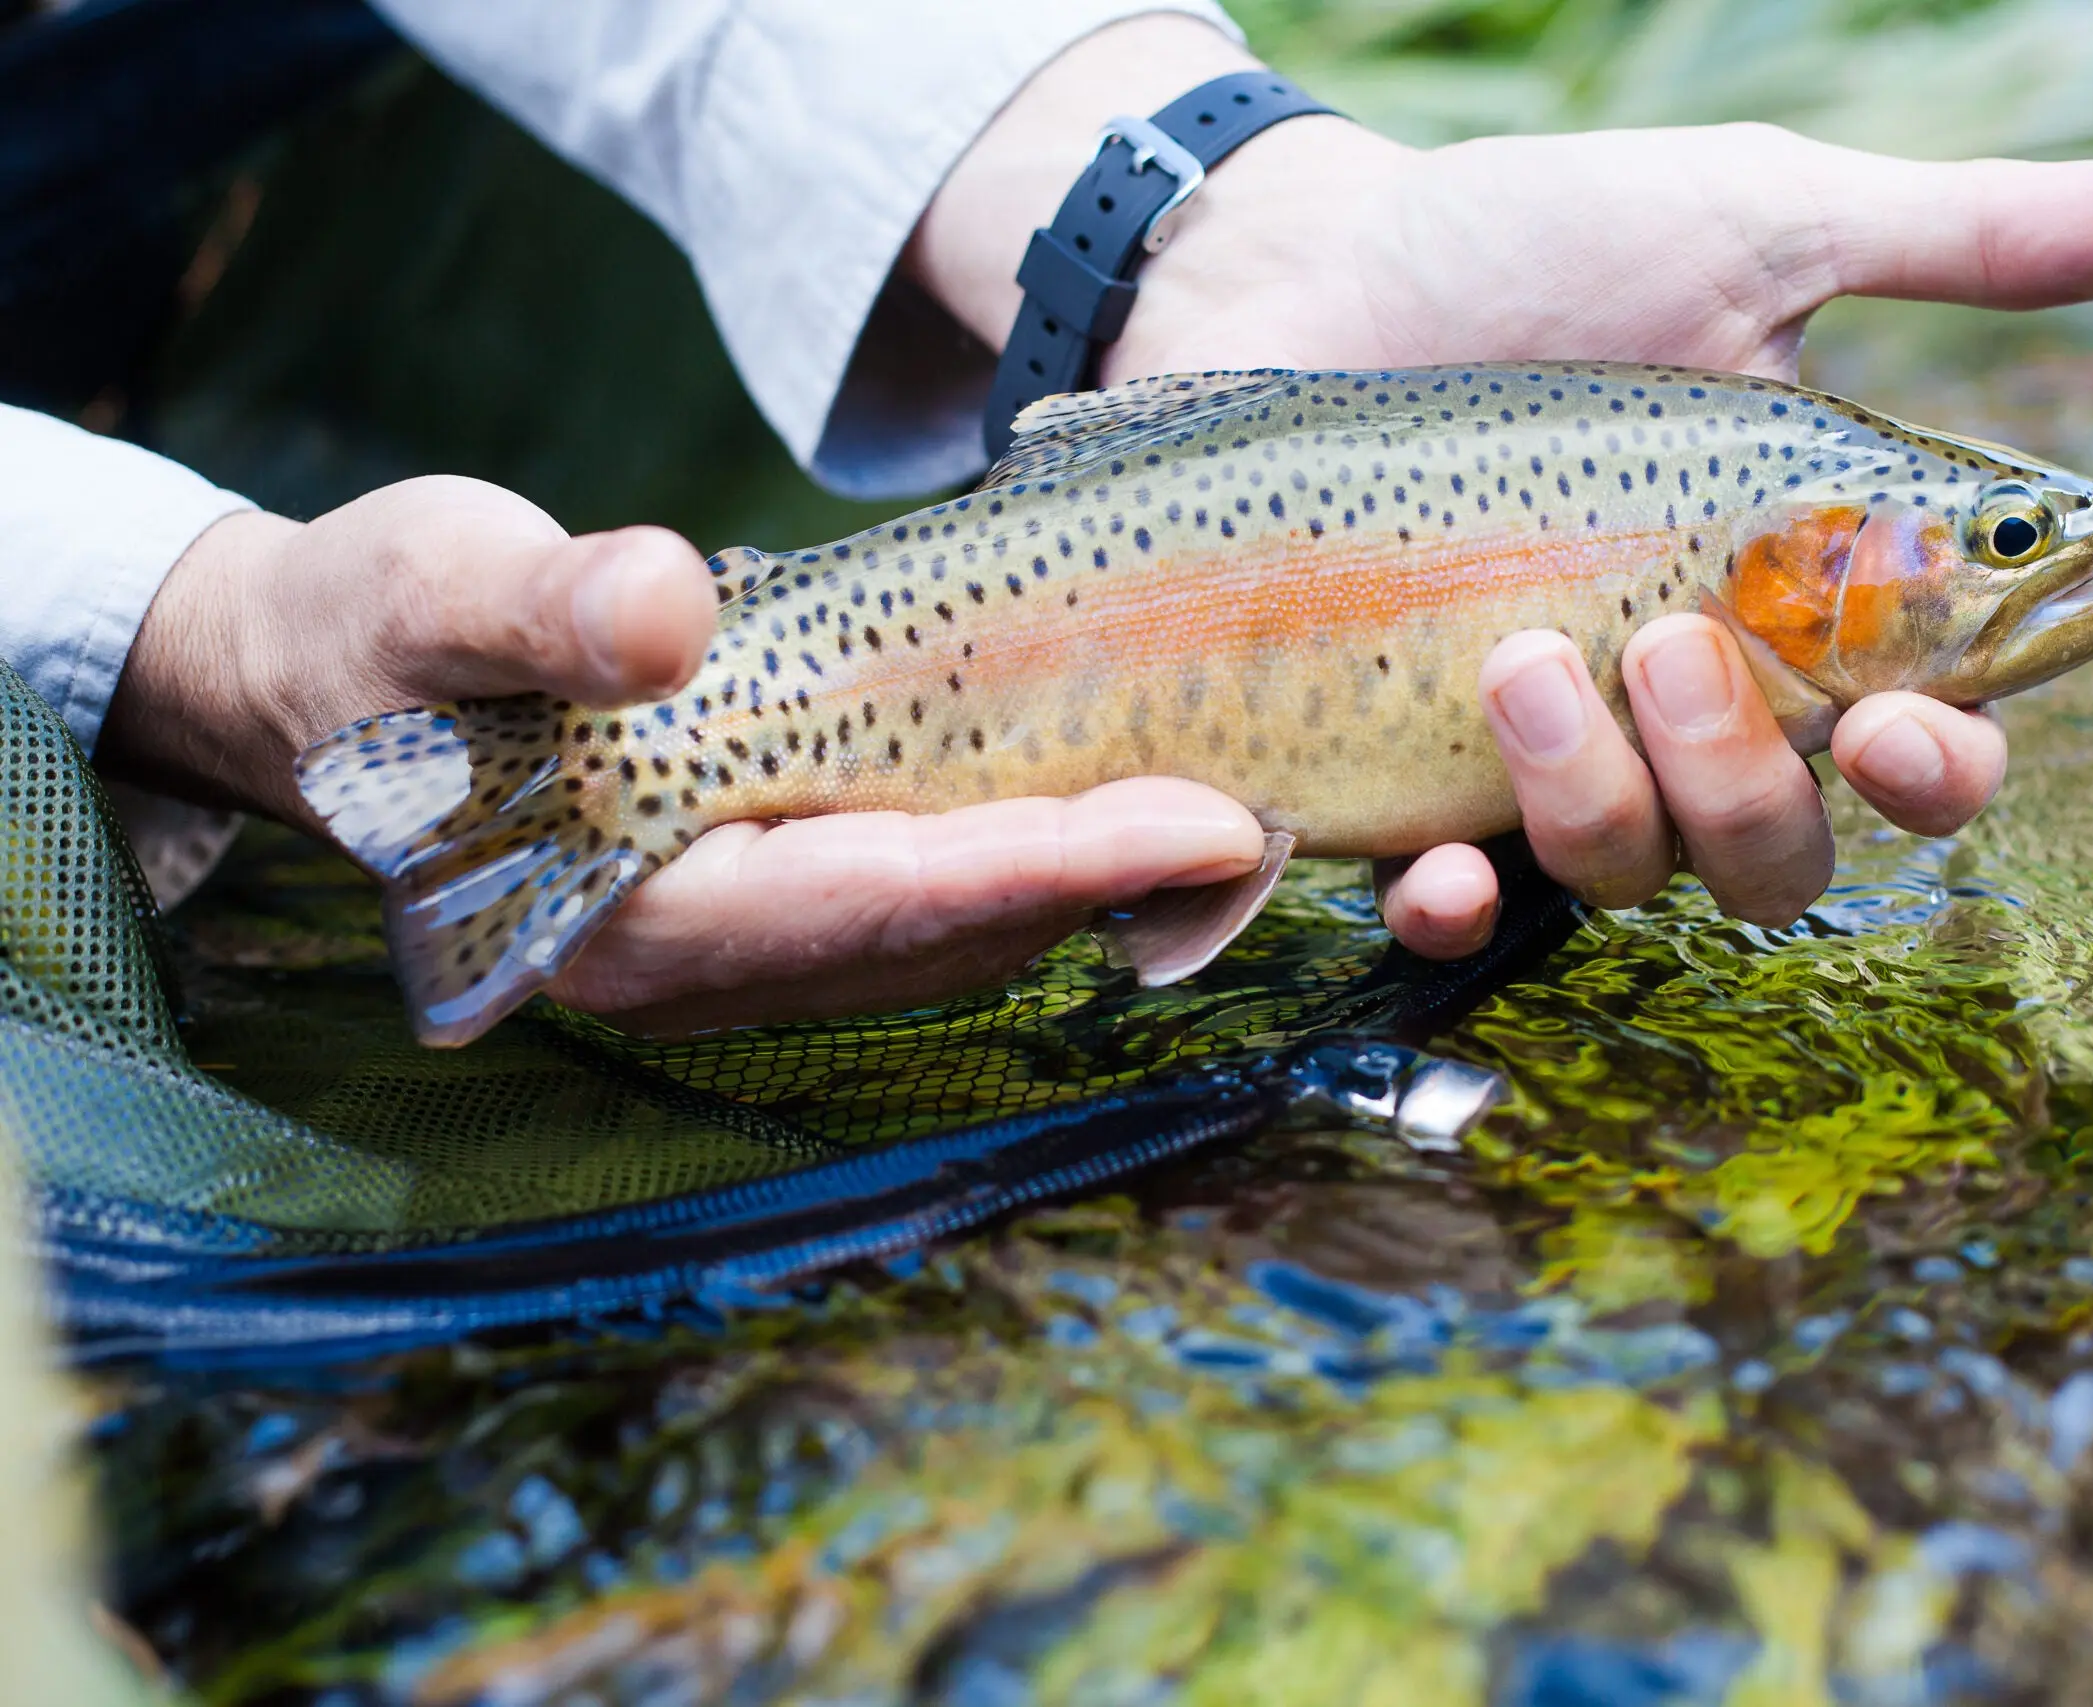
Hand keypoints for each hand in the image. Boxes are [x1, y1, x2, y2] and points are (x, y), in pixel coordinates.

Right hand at [98, 477, 1269, 1030]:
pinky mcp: (780, 907)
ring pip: (960, 934)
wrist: (342, 683)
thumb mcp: (437, 588)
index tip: (1199, 816)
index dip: (1047, 858)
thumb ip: (542, 609)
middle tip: (1276, 815)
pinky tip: (1127, 798)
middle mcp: (707, 965)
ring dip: (1097, 881)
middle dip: (1115, 881)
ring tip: (1244, 806)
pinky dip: (1039, 859)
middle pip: (951, 933)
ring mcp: (750, 953)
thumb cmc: (384, 632)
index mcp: (631, 915)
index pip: (879, 892)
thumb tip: (665, 615)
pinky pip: (938, 904)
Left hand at [911, 16, 2092, 951]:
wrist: (1301, 265)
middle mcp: (1683, 705)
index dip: (1942, 771)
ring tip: (1514, 657)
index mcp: (1796, 599)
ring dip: (1598, 803)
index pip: (1922, 738)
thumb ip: (1950, 240)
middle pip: (1782, 851)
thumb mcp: (1747, 224)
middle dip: (1751, 785)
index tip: (1907, 728)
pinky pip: (1454, 903)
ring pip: (1629, 877)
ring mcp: (1542, 752)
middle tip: (1676, 645)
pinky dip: (1452, 905)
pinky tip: (1430, 864)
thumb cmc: (1529, 243)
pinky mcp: (1403, 771)